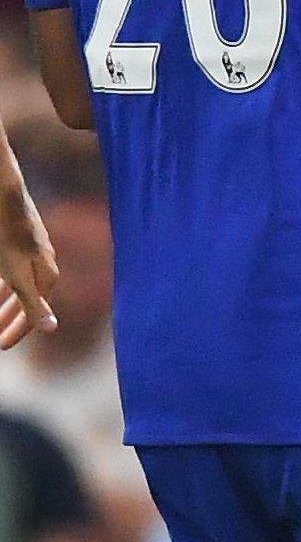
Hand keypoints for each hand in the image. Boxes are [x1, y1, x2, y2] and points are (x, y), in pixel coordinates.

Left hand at [0, 190, 57, 348]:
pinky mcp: (18, 237)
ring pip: (17, 283)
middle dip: (11, 318)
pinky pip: (11, 269)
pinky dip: (1, 282)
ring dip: (4, 301)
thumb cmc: (8, 236)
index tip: (2, 346)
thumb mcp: (18, 276)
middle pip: (27, 298)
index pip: (35, 312)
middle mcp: (43, 263)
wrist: (4, 195)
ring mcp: (32, 249)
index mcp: (46, 275)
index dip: (19, 330)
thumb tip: (53, 329)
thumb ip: (34, 303)